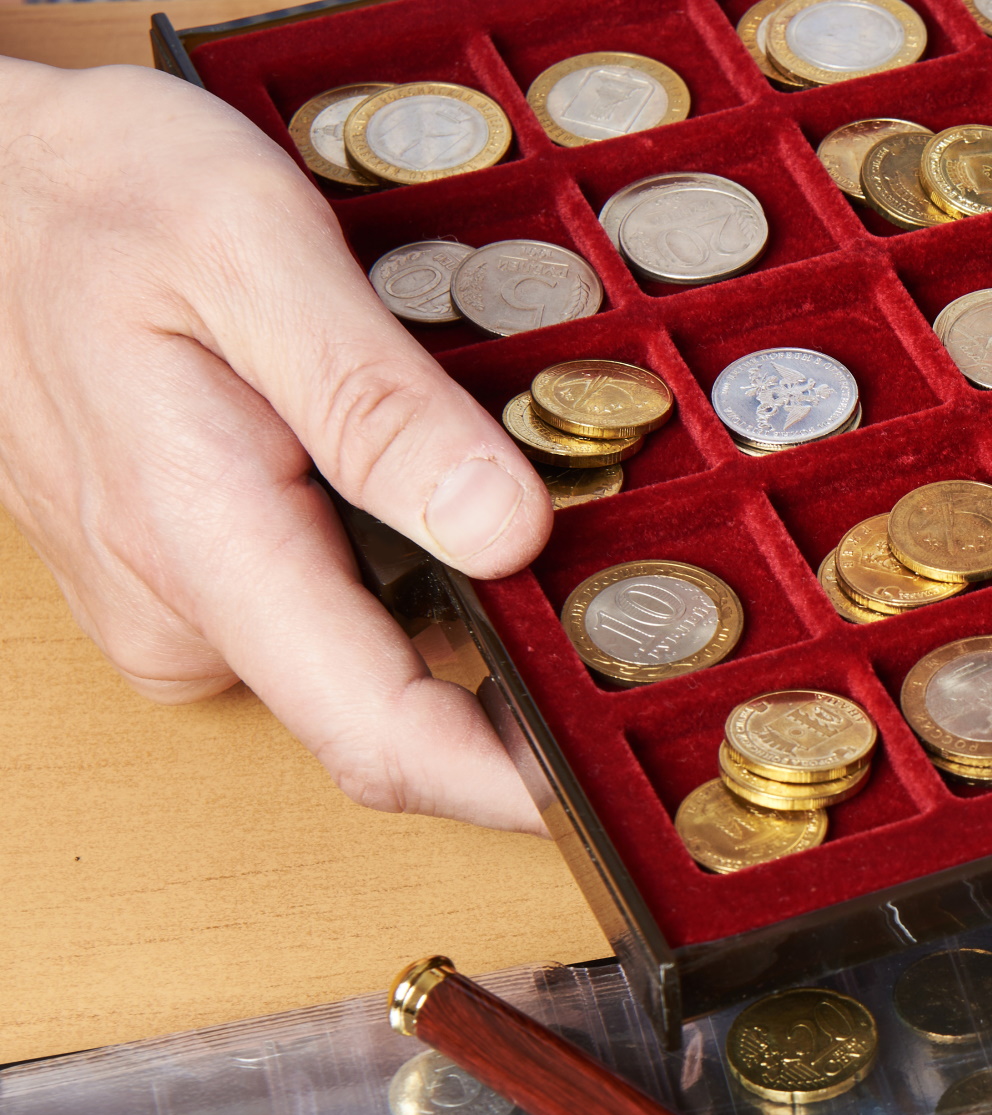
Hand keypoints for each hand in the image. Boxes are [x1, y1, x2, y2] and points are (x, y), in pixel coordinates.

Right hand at [0, 60, 550, 830]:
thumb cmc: (90, 189)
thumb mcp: (247, 245)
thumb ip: (376, 401)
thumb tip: (507, 531)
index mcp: (200, 546)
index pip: (382, 740)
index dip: (519, 788)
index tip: (627, 790)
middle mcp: (182, 615)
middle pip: (398, 712)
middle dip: (525, 683)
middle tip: (642, 613)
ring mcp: (177, 608)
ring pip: (370, 661)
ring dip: (471, 617)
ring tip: (542, 515)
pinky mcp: (185, 583)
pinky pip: (326, 613)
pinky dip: (407, 574)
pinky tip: (443, 493)